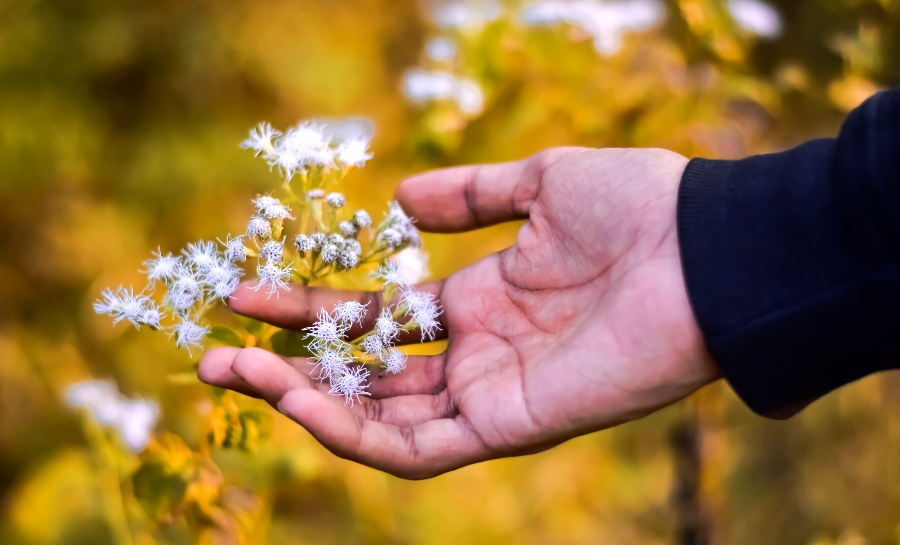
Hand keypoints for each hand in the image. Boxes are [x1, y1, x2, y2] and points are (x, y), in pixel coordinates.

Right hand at [199, 147, 719, 478]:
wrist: (703, 250)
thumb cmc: (636, 208)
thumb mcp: (540, 183)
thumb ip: (471, 196)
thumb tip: (399, 199)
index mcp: (478, 300)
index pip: (376, 317)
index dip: (311, 308)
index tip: (246, 292)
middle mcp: (476, 354)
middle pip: (366, 375)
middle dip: (288, 366)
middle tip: (215, 356)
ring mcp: (491, 395)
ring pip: (380, 421)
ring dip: (305, 403)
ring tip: (240, 375)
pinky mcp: (510, 425)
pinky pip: (420, 449)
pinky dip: (357, 433)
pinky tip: (301, 401)